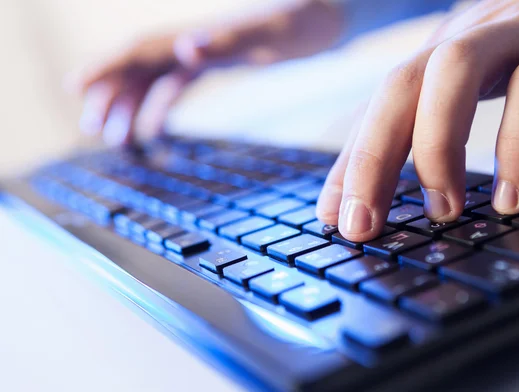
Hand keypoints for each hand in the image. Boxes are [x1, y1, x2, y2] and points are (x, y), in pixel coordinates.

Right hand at [68, 0, 341, 144]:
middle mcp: (196, 41)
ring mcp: (205, 52)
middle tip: (92, 128)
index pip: (142, 49)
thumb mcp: (273, 32)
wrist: (332, 14)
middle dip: (111, 95)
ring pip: (154, 80)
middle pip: (140, 67)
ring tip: (116, 140)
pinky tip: (155, 131)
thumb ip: (229, 41)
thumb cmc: (306, 21)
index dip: (108, 67)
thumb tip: (185, 50)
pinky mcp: (219, 62)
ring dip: (131, 107)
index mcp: (201, 35)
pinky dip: (160, 109)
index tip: (76, 87)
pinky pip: (178, 87)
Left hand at [317, 0, 518, 241]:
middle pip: (399, 87)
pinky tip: (512, 196)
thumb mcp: (486, 84)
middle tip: (364, 224)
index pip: (378, 109)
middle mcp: (467, 35)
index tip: (335, 217)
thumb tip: (418, 190)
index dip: (350, 163)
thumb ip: (446, 124)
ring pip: (455, 72)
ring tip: (442, 212)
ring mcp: (518, 32)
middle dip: (372, 160)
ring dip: (438, 147)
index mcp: (442, 53)